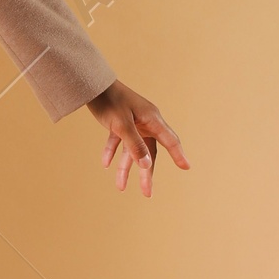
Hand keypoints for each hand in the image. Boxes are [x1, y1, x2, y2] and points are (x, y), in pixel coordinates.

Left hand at [87, 79, 188, 197]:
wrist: (92, 84)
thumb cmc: (109, 101)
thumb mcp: (122, 125)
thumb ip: (134, 145)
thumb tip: (147, 166)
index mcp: (152, 119)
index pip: (170, 140)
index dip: (178, 155)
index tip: (186, 167)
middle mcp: (145, 122)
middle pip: (149, 152)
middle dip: (146, 173)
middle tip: (147, 194)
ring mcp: (132, 122)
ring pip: (132, 150)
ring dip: (126, 167)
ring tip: (120, 187)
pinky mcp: (118, 121)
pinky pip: (119, 141)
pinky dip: (113, 152)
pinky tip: (106, 164)